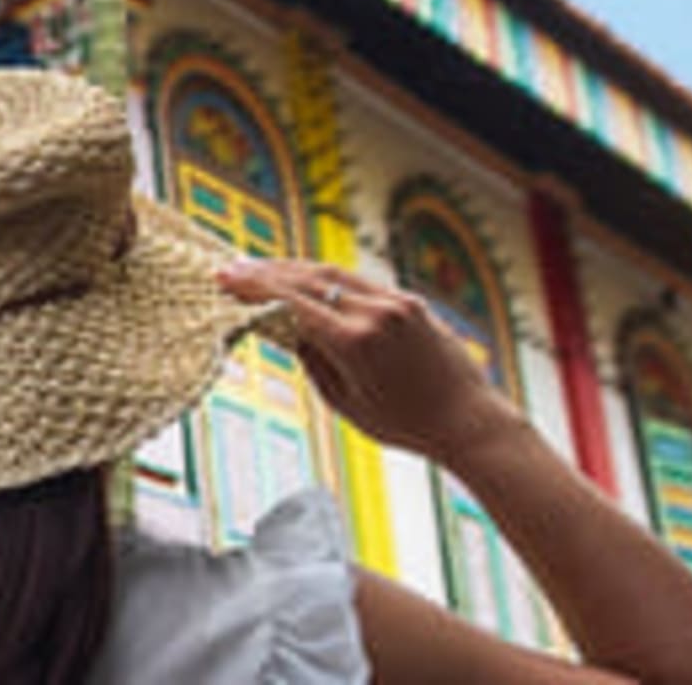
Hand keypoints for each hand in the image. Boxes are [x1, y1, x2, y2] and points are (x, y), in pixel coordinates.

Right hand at [215, 259, 526, 466]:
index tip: (224, 278)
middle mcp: (375, 313)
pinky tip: (305, 278)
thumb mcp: (345, 402)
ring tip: (260, 268)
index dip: (254, 287)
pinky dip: (325, 277)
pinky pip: (357, 281)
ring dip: (293, 268)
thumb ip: (312, 360)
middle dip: (265, 272)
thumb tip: (285, 327)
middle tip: (231, 268)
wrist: (467, 418)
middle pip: (308, 279)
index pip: (291, 302)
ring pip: (332, 273)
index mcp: (354, 343)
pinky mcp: (408, 300)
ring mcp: (394, 302)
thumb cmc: (406, 423)